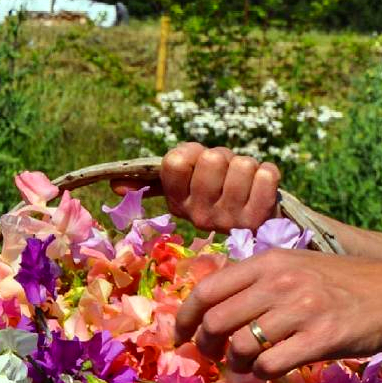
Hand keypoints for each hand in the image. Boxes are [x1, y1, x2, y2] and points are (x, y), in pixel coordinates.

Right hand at [112, 142, 279, 233]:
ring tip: (245, 185)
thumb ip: (154, 179)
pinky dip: (268, 174)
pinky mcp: (260, 218)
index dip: (193, 154)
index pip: (176, 160)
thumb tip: (113, 186)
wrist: (259, 229)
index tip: (199, 166)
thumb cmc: (220, 197)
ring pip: (242, 165)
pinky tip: (262, 190)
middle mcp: (199, 216)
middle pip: (212, 159)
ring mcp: (229, 220)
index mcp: (177, 204)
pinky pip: (267, 175)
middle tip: (227, 177)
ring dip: (248, 167)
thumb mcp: (186, 188)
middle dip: (225, 158)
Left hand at [174, 247, 381, 377]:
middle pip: (216, 321)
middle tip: (216, 358)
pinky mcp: (321, 338)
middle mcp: (282, 281)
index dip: (186, 317)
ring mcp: (302, 309)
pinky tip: (273, 370)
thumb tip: (213, 300)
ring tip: (247, 366)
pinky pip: (270, 365)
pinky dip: (262, 374)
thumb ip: (260, 278)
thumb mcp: (300, 265)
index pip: (208, 288)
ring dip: (236, 365)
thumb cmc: (348, 283)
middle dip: (208, 347)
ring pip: (240, 346)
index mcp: (272, 261)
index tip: (182, 337)